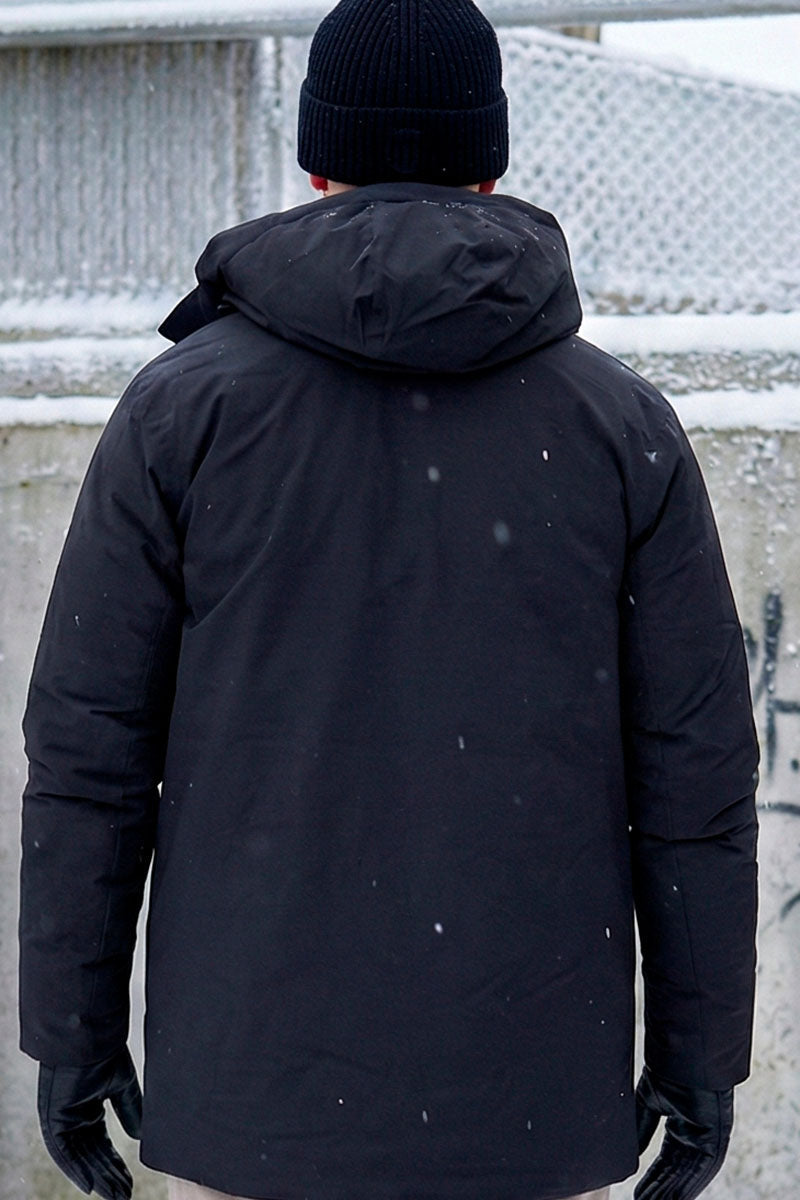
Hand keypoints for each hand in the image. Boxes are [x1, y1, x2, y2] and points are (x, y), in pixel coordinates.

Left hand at [37, 1046, 141, 1198]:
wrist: (90, 1036)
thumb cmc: (105, 1053)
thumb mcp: (122, 1086)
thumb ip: (131, 1111)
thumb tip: (140, 1137)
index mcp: (88, 1109)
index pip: (103, 1146)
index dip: (116, 1165)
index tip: (129, 1183)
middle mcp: (73, 1118)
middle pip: (92, 1157)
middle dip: (109, 1177)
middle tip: (124, 1196)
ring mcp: (61, 1120)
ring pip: (79, 1158)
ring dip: (96, 1178)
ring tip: (114, 1196)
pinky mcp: (51, 1119)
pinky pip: (63, 1152)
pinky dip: (76, 1170)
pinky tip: (90, 1185)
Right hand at [634, 1065, 732, 1199]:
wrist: (684, 1055)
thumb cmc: (667, 1069)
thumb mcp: (649, 1102)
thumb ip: (641, 1128)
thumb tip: (630, 1153)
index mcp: (682, 1126)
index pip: (666, 1162)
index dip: (653, 1178)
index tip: (638, 1193)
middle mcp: (696, 1136)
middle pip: (676, 1172)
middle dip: (659, 1189)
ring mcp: (707, 1140)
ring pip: (687, 1175)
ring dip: (670, 1191)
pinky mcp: (717, 1140)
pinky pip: (702, 1170)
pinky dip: (688, 1186)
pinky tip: (674, 1198)